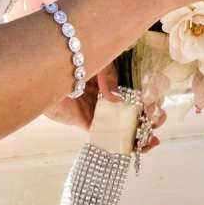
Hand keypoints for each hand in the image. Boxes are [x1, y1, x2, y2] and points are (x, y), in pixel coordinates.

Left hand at [43, 66, 170, 150]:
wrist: (43, 67)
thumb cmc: (72, 58)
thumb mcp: (99, 60)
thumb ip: (111, 77)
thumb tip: (118, 99)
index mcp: (114, 79)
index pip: (139, 91)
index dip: (152, 99)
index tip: (160, 104)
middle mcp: (108, 95)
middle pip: (134, 111)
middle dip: (150, 118)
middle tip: (157, 121)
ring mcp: (98, 110)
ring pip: (123, 126)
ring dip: (139, 135)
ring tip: (152, 140)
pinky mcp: (86, 122)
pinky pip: (105, 136)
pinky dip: (121, 143)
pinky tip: (134, 146)